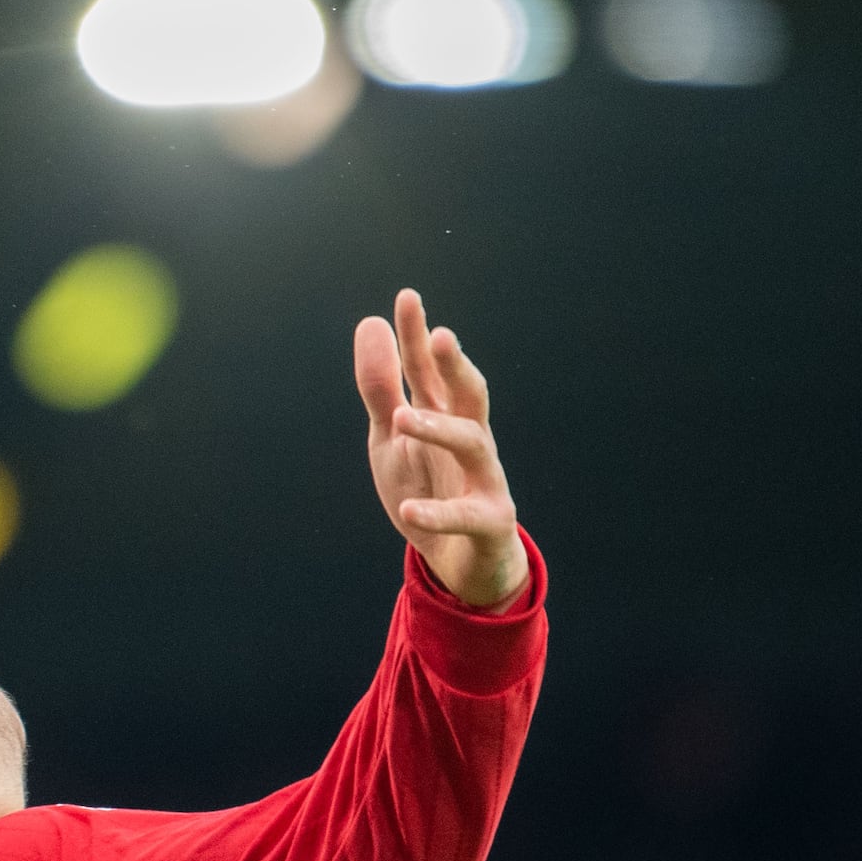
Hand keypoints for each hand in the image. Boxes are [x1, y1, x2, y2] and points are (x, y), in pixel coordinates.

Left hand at [355, 291, 526, 609]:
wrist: (465, 563)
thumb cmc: (430, 487)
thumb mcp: (392, 438)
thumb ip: (381, 387)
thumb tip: (371, 322)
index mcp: (444, 415)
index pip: (431, 369)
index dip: (418, 334)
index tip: (407, 297)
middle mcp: (471, 439)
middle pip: (470, 394)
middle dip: (456, 365)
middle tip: (440, 336)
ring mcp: (485, 479)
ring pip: (473, 445)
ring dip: (439, 429)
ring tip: (402, 417)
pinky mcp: (490, 521)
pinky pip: (467, 515)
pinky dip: (438, 512)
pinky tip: (408, 507)